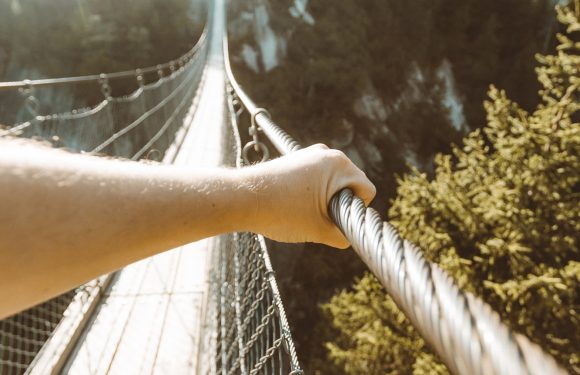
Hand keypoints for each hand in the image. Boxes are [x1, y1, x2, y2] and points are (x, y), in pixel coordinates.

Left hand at [238, 144, 375, 248]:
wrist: (243, 199)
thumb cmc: (282, 212)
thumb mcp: (320, 230)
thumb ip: (343, 235)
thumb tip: (350, 236)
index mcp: (340, 164)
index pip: (366, 191)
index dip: (356, 211)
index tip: (336, 221)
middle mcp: (328, 153)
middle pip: (350, 184)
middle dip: (340, 203)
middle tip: (319, 218)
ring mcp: (310, 153)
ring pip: (333, 182)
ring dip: (326, 198)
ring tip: (304, 212)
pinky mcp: (296, 158)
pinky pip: (317, 178)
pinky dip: (312, 192)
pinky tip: (295, 204)